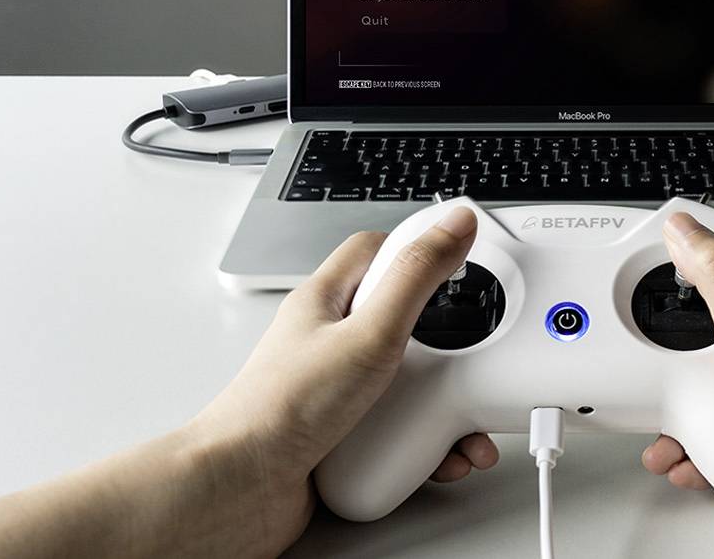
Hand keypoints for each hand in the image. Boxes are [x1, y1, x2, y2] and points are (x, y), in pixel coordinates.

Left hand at [188, 207, 497, 549]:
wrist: (243, 489)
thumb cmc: (282, 409)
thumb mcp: (368, 332)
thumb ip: (416, 275)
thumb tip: (454, 224)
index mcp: (327, 302)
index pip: (377, 251)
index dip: (419, 249)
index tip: (461, 256)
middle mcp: (329, 342)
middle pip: (403, 319)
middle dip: (446, 340)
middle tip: (470, 349)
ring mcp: (336, 389)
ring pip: (405, 381)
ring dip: (442, 403)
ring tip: (462, 419)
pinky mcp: (344, 435)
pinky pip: (398, 430)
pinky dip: (427, 443)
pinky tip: (437, 454)